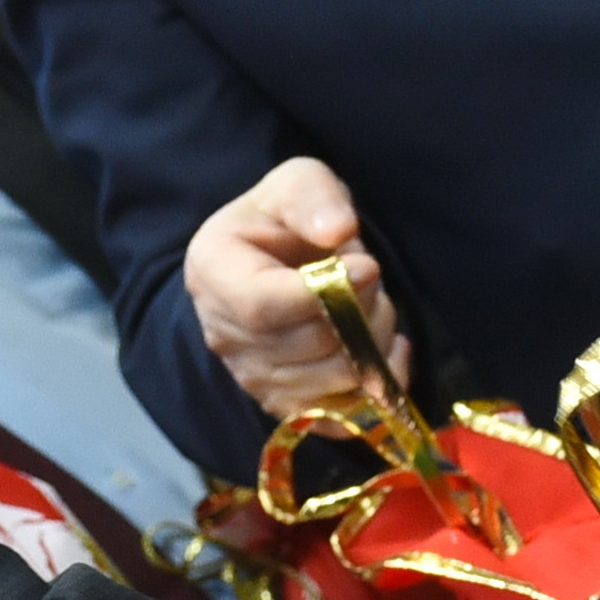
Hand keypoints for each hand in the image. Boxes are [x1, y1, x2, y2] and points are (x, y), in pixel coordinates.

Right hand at [185, 158, 406, 414]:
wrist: (274, 263)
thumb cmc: (284, 221)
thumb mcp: (296, 183)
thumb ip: (313, 197)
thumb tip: (339, 231)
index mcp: (213, 272)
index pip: (261, 307)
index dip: (322, 295)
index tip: (368, 267)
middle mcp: (223, 335)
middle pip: (305, 346)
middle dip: (360, 313)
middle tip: (373, 278)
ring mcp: (253, 379)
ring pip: (331, 381)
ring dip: (374, 344)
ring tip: (373, 307)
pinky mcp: (286, 407)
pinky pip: (341, 416)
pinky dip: (380, 385)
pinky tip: (385, 350)